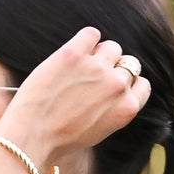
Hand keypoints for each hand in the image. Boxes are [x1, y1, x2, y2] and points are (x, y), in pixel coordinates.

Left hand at [0, 28, 149, 170]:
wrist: (32, 137)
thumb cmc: (60, 139)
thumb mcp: (99, 131)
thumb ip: (112, 109)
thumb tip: (113, 89)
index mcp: (127, 107)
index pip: (142, 84)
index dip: (127, 84)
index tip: (111, 87)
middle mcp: (117, 85)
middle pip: (127, 64)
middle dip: (111, 70)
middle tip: (89, 81)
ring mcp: (97, 67)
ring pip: (111, 47)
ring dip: (99, 54)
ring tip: (80, 67)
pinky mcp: (74, 53)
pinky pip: (90, 34)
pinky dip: (85, 40)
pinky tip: (73, 53)